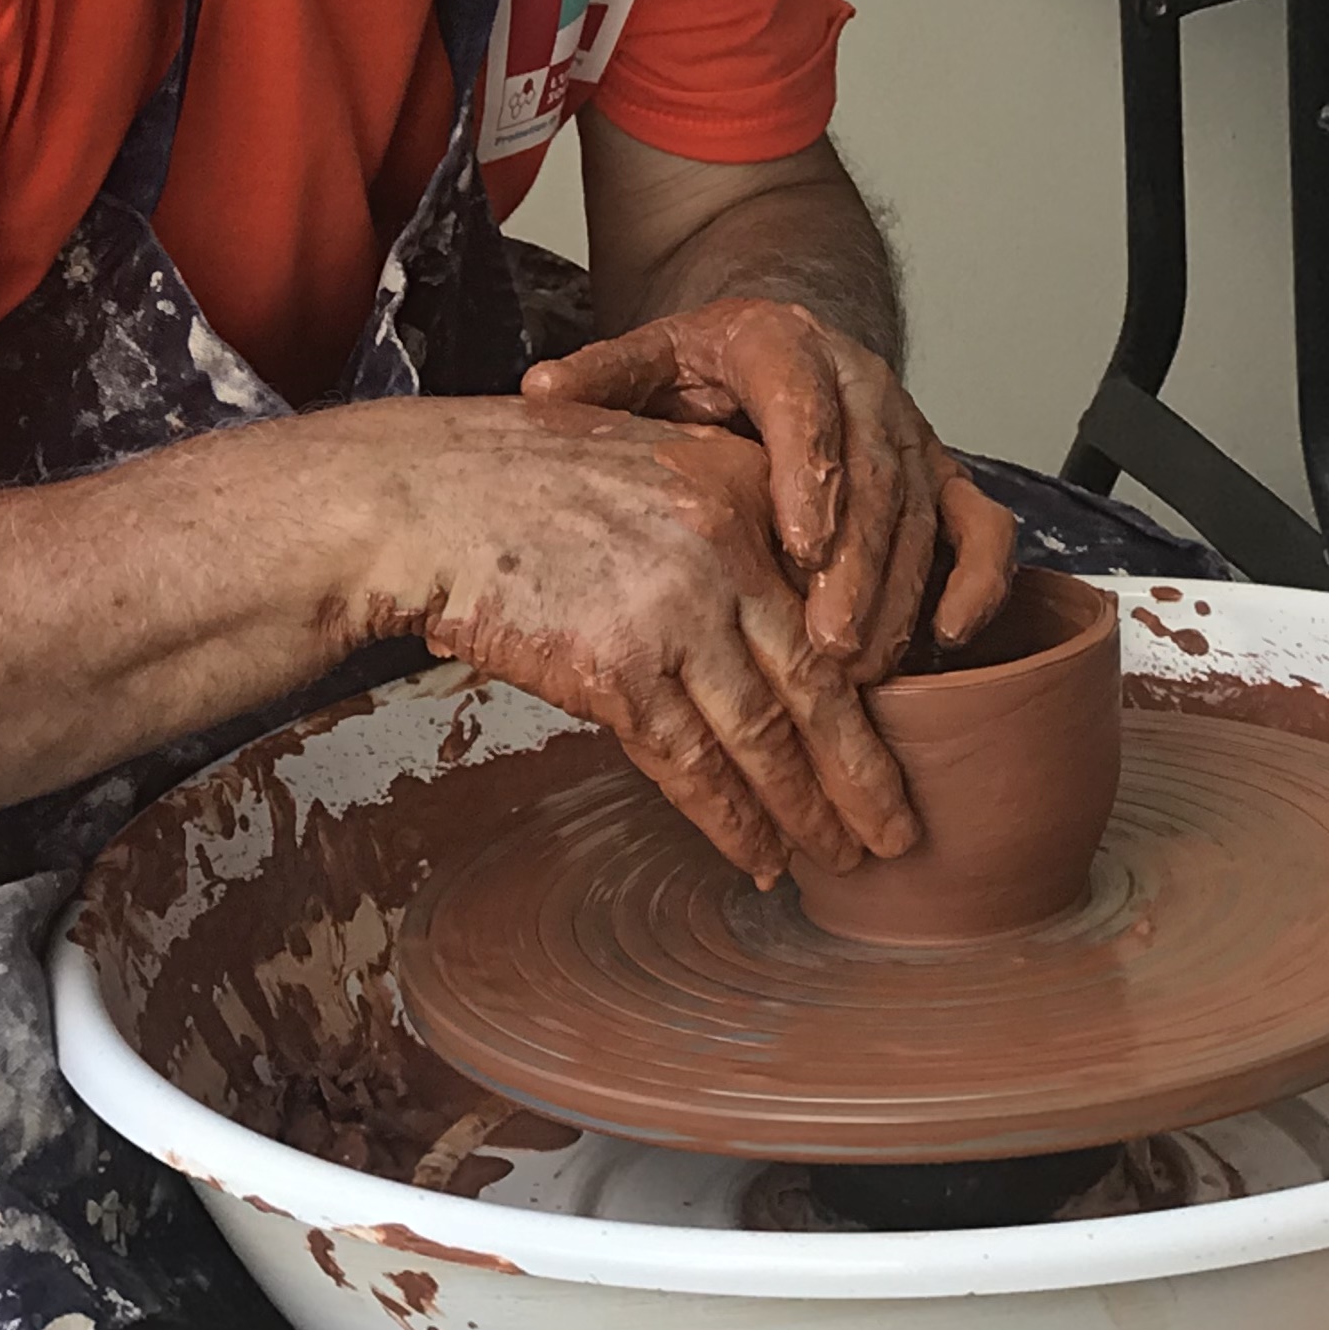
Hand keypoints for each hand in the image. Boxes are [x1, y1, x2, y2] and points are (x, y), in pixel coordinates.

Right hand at [349, 398, 918, 883]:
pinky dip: (732, 820)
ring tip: (842, 859)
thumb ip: (730, 532)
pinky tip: (760, 855)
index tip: (902, 742)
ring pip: (764, 739)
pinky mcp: (617, 669)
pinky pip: (691, 766)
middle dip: (865, 775)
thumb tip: (794, 629)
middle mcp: (726, 549)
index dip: (872, 691)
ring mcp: (674, 613)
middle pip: (819, 687)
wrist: (426, 498)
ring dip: (807, 813)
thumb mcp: (657, 471)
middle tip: (901, 832)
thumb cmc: (531, 484)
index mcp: (746, 492)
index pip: (832, 609)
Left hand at [522, 299, 1016, 697]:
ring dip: (898, 594)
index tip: (797, 548)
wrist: (776, 344)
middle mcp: (861, 385)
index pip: (803, 404)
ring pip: (922, 513)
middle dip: (857, 565)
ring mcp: (909, 433)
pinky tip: (946, 640)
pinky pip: (981, 528)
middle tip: (829, 645)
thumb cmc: (704, 370)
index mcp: (782, 348)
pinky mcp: (941, 476)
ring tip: (861, 671)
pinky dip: (977, 582)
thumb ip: (605, 378)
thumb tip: (541, 390)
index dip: (809, 475)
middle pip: (874, 474)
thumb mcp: (649, 360)